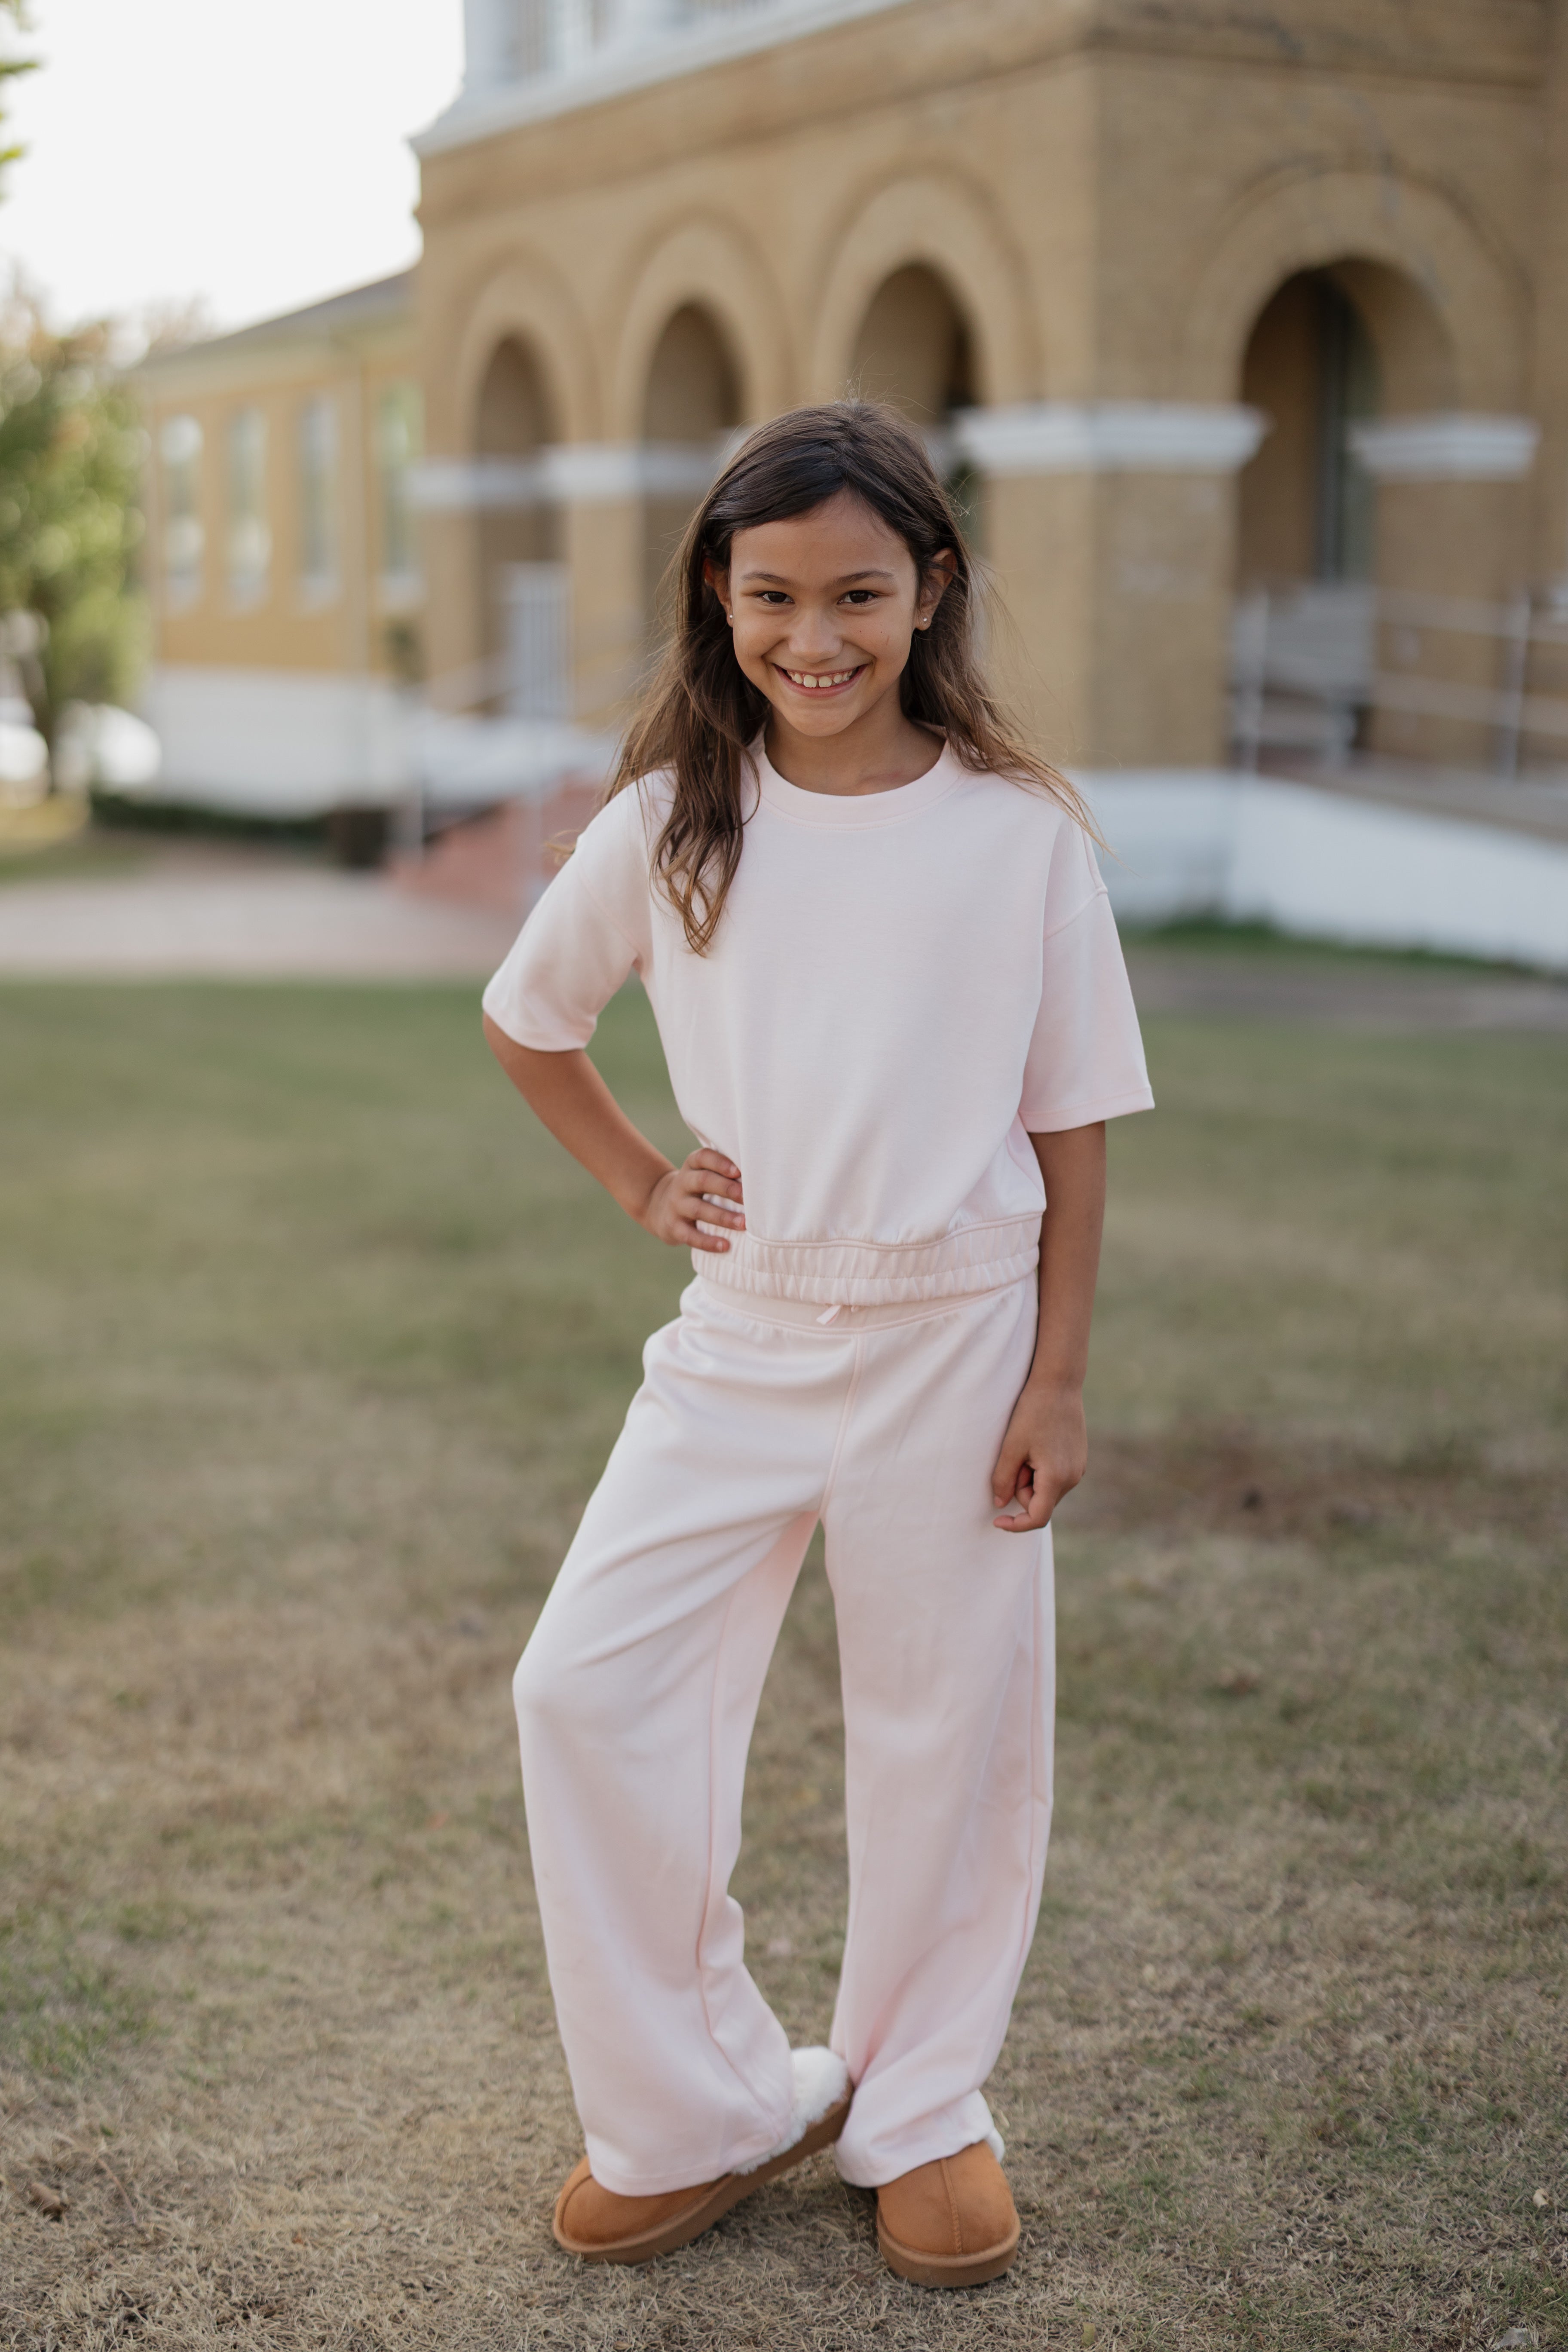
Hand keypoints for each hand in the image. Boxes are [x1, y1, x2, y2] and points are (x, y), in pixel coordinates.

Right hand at [638, 1149, 744, 1252]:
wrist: (660, 1206)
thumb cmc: (697, 1188)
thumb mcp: (703, 1173)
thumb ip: (724, 1172)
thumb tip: (759, 1179)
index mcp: (692, 1166)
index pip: (703, 1158)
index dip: (720, 1163)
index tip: (738, 1171)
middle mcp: (682, 1183)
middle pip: (703, 1181)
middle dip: (727, 1189)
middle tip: (748, 1198)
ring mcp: (677, 1205)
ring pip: (699, 1209)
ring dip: (723, 1217)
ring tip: (743, 1224)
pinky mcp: (674, 1227)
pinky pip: (690, 1235)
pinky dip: (708, 1242)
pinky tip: (725, 1245)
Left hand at [990, 1382, 1086, 1532]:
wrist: (1058, 1383)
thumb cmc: (1033, 1412)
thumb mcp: (1011, 1446)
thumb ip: (1003, 1479)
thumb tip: (1000, 1504)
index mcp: (1056, 1477)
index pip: (1037, 1518)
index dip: (1016, 1524)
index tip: (997, 1520)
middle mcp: (1073, 1478)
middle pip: (1040, 1502)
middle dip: (1022, 1488)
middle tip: (1015, 1457)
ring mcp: (1078, 1468)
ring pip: (1047, 1489)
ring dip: (1031, 1477)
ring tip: (1028, 1447)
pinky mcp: (1079, 1459)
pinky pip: (1055, 1477)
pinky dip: (1041, 1469)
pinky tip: (1038, 1444)